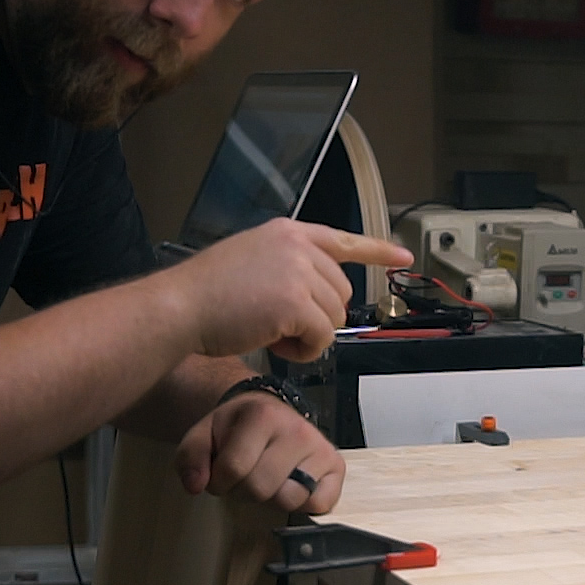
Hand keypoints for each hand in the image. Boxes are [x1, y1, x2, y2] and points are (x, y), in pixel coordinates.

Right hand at [160, 218, 411, 362]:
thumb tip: (314, 298)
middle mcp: (298, 246)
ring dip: (308, 336)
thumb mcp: (250, 262)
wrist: (180, 307)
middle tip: (279, 326)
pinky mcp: (297, 302)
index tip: (403, 256)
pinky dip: (304, 351)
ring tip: (270, 333)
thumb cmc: (204, 295)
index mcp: (287, 232)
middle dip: (318, 317)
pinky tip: (274, 344)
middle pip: (341, 292)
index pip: (343, 239)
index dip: (376, 251)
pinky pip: (322, 338)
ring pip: (334, 317)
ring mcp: (299, 271)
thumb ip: (286, 269)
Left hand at [174, 392, 344, 513]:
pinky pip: (318, 504)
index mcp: (263, 415)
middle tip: (245, 475)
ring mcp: (320, 448)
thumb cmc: (237, 427)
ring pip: (288, 499)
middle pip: (260, 488)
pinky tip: (290, 484)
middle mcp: (297, 430)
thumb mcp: (204, 433)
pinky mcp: (336, 467)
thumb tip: (196, 486)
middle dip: (244, 490)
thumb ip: (191, 457)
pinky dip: (301, 503)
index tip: (221, 472)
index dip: (219, 481)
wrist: (268, 412)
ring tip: (266, 479)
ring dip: (271, 498)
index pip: (233, 469)